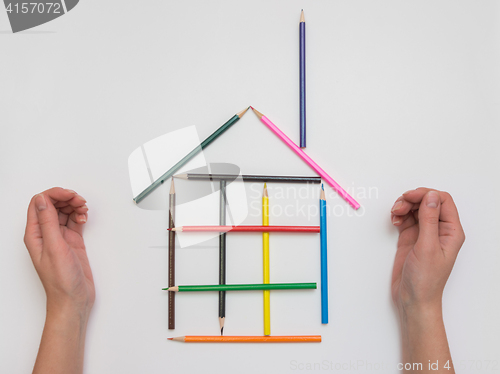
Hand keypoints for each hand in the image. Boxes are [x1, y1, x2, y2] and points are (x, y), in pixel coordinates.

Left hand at [24, 187, 93, 315]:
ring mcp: (59, 237)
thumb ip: (48, 222)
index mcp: (35, 234)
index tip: (70, 195)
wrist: (74, 300)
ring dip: (75, 206)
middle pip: (53, 205)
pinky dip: (80, 216)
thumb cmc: (61, 281)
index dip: (54, 194)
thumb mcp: (54, 248)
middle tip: (80, 201)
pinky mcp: (72, 242)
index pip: (39, 203)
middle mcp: (45, 234)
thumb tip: (43, 200)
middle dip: (67, 198)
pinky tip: (85, 218)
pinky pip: (75, 221)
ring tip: (84, 210)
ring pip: (64, 212)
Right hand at [390, 188, 464, 311]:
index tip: (410, 197)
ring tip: (395, 214)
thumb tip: (430, 196)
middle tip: (399, 206)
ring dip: (403, 207)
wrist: (413, 300)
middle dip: (411, 200)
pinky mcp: (411, 238)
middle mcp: (439, 230)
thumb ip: (429, 219)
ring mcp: (424, 233)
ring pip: (415, 208)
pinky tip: (394, 221)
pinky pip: (406, 218)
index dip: (426, 194)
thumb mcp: (427, 247)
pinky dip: (398, 216)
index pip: (442, 201)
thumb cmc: (426, 280)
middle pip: (427, 202)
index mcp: (451, 231)